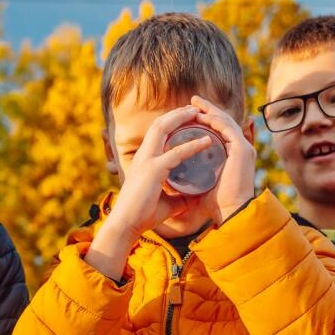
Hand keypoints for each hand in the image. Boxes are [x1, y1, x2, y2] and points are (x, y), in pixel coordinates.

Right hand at [87, 105, 212, 279]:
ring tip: (199, 113)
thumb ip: (179, 197)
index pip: (158, 133)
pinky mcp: (153, 170)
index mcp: (144, 160)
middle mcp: (144, 155)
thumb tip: (194, 198)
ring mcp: (147, 161)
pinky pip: (176, 153)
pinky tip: (208, 141)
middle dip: (177, 113)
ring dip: (181, 118)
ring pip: (163, 128)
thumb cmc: (142, 216)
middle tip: (195, 109)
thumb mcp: (166, 203)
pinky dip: (193, 145)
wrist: (126, 226)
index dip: (172, 122)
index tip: (188, 118)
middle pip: (160, 124)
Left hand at [190, 95, 255, 224]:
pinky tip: (202, 115)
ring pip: (226, 121)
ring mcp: (243, 148)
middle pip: (224, 122)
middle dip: (208, 110)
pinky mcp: (242, 150)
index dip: (207, 120)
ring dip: (210, 110)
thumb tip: (176, 174)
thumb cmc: (216, 204)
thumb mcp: (203, 184)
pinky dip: (214, 120)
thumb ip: (195, 175)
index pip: (221, 131)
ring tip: (195, 102)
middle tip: (193, 100)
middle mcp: (241, 149)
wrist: (230, 214)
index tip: (192, 114)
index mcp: (234, 156)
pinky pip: (227, 128)